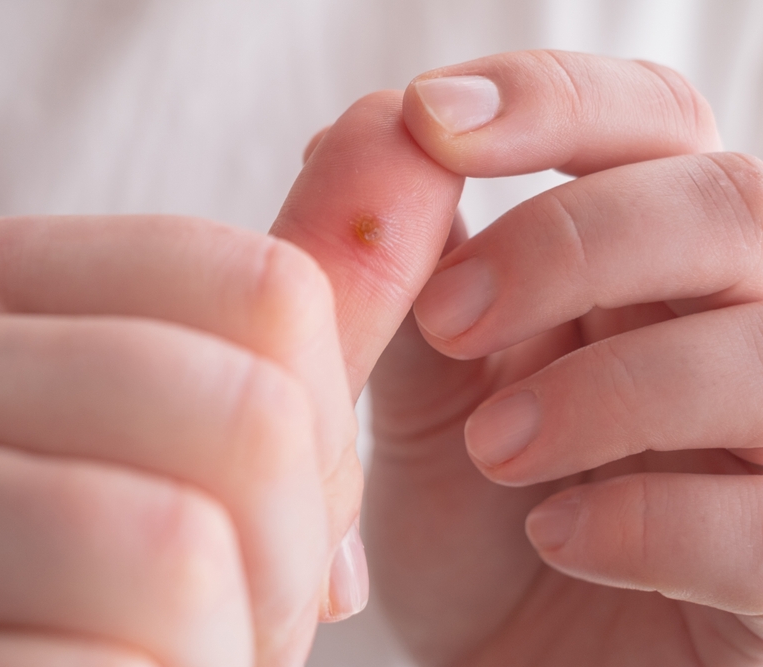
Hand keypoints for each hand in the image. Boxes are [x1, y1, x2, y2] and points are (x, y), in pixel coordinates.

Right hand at [0, 93, 462, 664]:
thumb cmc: (94, 575)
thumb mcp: (192, 426)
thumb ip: (290, 302)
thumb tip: (412, 132)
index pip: (266, 290)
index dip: (326, 434)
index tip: (286, 512)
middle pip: (244, 414)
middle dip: (291, 551)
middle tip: (241, 609)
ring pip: (173, 553)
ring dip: (228, 641)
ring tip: (176, 654)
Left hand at [365, 51, 762, 664]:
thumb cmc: (474, 530)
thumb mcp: (427, 397)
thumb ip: (413, 279)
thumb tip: (366, 131)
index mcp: (651, 267)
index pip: (653, 120)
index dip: (554, 99)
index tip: (431, 121)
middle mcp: (741, 327)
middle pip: (731, 201)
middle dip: (574, 243)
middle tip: (449, 325)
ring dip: (609, 388)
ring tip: (496, 452)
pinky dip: (654, 520)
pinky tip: (558, 538)